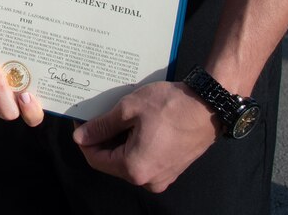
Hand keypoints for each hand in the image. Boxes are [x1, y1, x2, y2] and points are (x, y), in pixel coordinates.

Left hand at [72, 81, 218, 192]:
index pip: (96, 160)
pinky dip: (134, 143)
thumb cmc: (170, 106)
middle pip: (111, 161)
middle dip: (103, 138)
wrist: (207, 108)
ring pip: (127, 160)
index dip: (85, 139)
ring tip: (119, 115)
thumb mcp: (129, 109)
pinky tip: (136, 122)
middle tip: (100, 113)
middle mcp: (147, 180)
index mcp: (134, 169)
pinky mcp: (170, 169)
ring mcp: (161, 177)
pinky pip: (143, 159)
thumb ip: (103, 126)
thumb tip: (80, 137)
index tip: (83, 119)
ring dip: (119, 139)